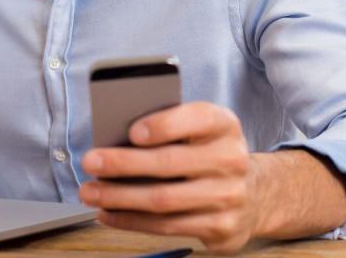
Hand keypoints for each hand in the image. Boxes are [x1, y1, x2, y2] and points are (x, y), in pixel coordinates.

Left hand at [79, 102, 257, 252]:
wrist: (255, 194)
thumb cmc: (207, 155)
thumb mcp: (198, 132)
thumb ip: (166, 128)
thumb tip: (113, 139)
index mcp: (224, 125)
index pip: (197, 118)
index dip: (164, 125)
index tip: (131, 132)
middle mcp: (232, 160)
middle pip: (171, 163)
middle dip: (124, 163)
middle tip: (90, 162)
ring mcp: (229, 196)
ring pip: (164, 200)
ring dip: (119, 198)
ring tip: (90, 192)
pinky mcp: (221, 227)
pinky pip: (166, 226)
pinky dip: (130, 220)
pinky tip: (108, 213)